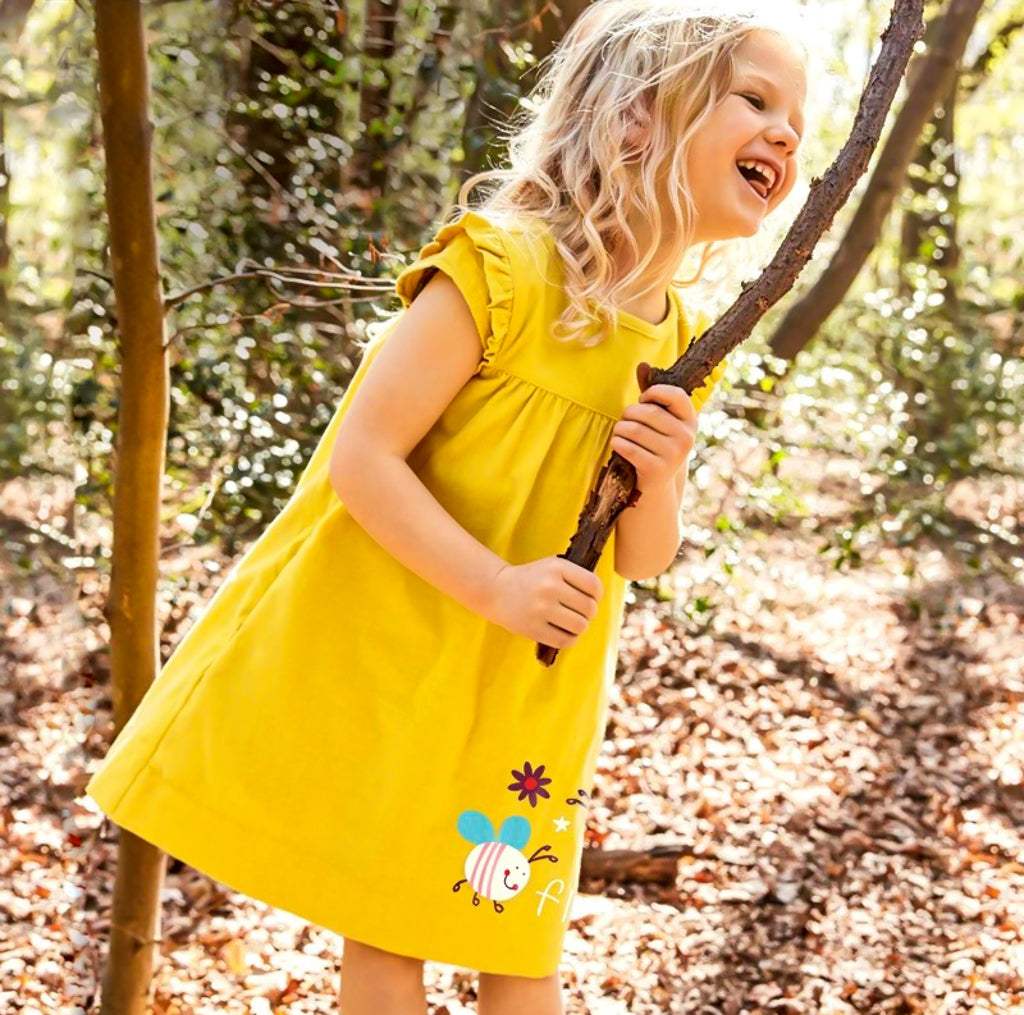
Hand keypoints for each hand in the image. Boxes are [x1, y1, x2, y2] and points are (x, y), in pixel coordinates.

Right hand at [483, 556, 603, 648]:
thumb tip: (600, 594)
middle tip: (579, 612)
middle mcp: (549, 587)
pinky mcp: (533, 628)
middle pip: (589, 608)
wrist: (496, 590)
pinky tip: (564, 632)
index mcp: (557, 568)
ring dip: (580, 627)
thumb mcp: (552, 566)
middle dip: (589, 612)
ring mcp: (540, 608)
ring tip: (572, 622)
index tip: (590, 597)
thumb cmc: (531, 578)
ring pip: (580, 626)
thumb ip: (577, 575)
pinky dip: (570, 639)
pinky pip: (565, 640)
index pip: (594, 586)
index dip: (597, 595)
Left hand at [610, 381, 695, 492]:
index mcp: (690, 421)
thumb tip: (643, 364)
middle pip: (649, 412)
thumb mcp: (658, 420)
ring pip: (634, 430)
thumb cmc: (654, 444)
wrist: (655, 486)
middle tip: (624, 420)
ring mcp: (674, 455)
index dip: (654, 392)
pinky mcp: (657, 470)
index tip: (643, 399)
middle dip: (629, 413)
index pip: (676, 395)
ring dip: (620, 429)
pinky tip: (617, 444)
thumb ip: (652, 394)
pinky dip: (617, 443)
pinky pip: (628, 448)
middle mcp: (686, 437)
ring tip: (619, 432)